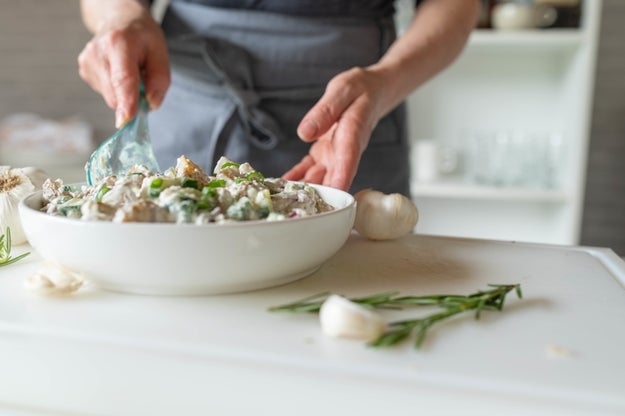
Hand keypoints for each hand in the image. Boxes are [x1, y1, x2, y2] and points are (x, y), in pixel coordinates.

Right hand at [78, 7, 169, 126]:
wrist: (120, 20)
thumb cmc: (142, 37)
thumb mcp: (161, 53)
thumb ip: (160, 81)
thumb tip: (150, 105)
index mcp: (119, 43)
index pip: (122, 78)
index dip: (126, 102)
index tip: (126, 120)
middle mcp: (97, 52)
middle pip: (116, 95)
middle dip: (133, 99)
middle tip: (143, 80)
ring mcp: (87, 62)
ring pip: (111, 97)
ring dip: (124, 92)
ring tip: (129, 70)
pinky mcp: (84, 70)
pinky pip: (105, 93)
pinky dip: (116, 88)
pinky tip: (117, 71)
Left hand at [283, 67, 390, 190]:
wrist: (369, 93)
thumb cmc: (359, 90)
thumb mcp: (341, 91)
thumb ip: (325, 111)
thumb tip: (305, 133)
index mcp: (351, 136)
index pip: (347, 163)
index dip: (339, 182)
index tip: (333, 199)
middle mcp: (343, 152)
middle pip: (331, 179)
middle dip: (317, 196)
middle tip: (296, 207)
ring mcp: (333, 156)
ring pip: (318, 178)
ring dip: (303, 190)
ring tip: (281, 199)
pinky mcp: (324, 154)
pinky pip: (308, 169)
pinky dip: (296, 177)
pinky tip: (281, 185)